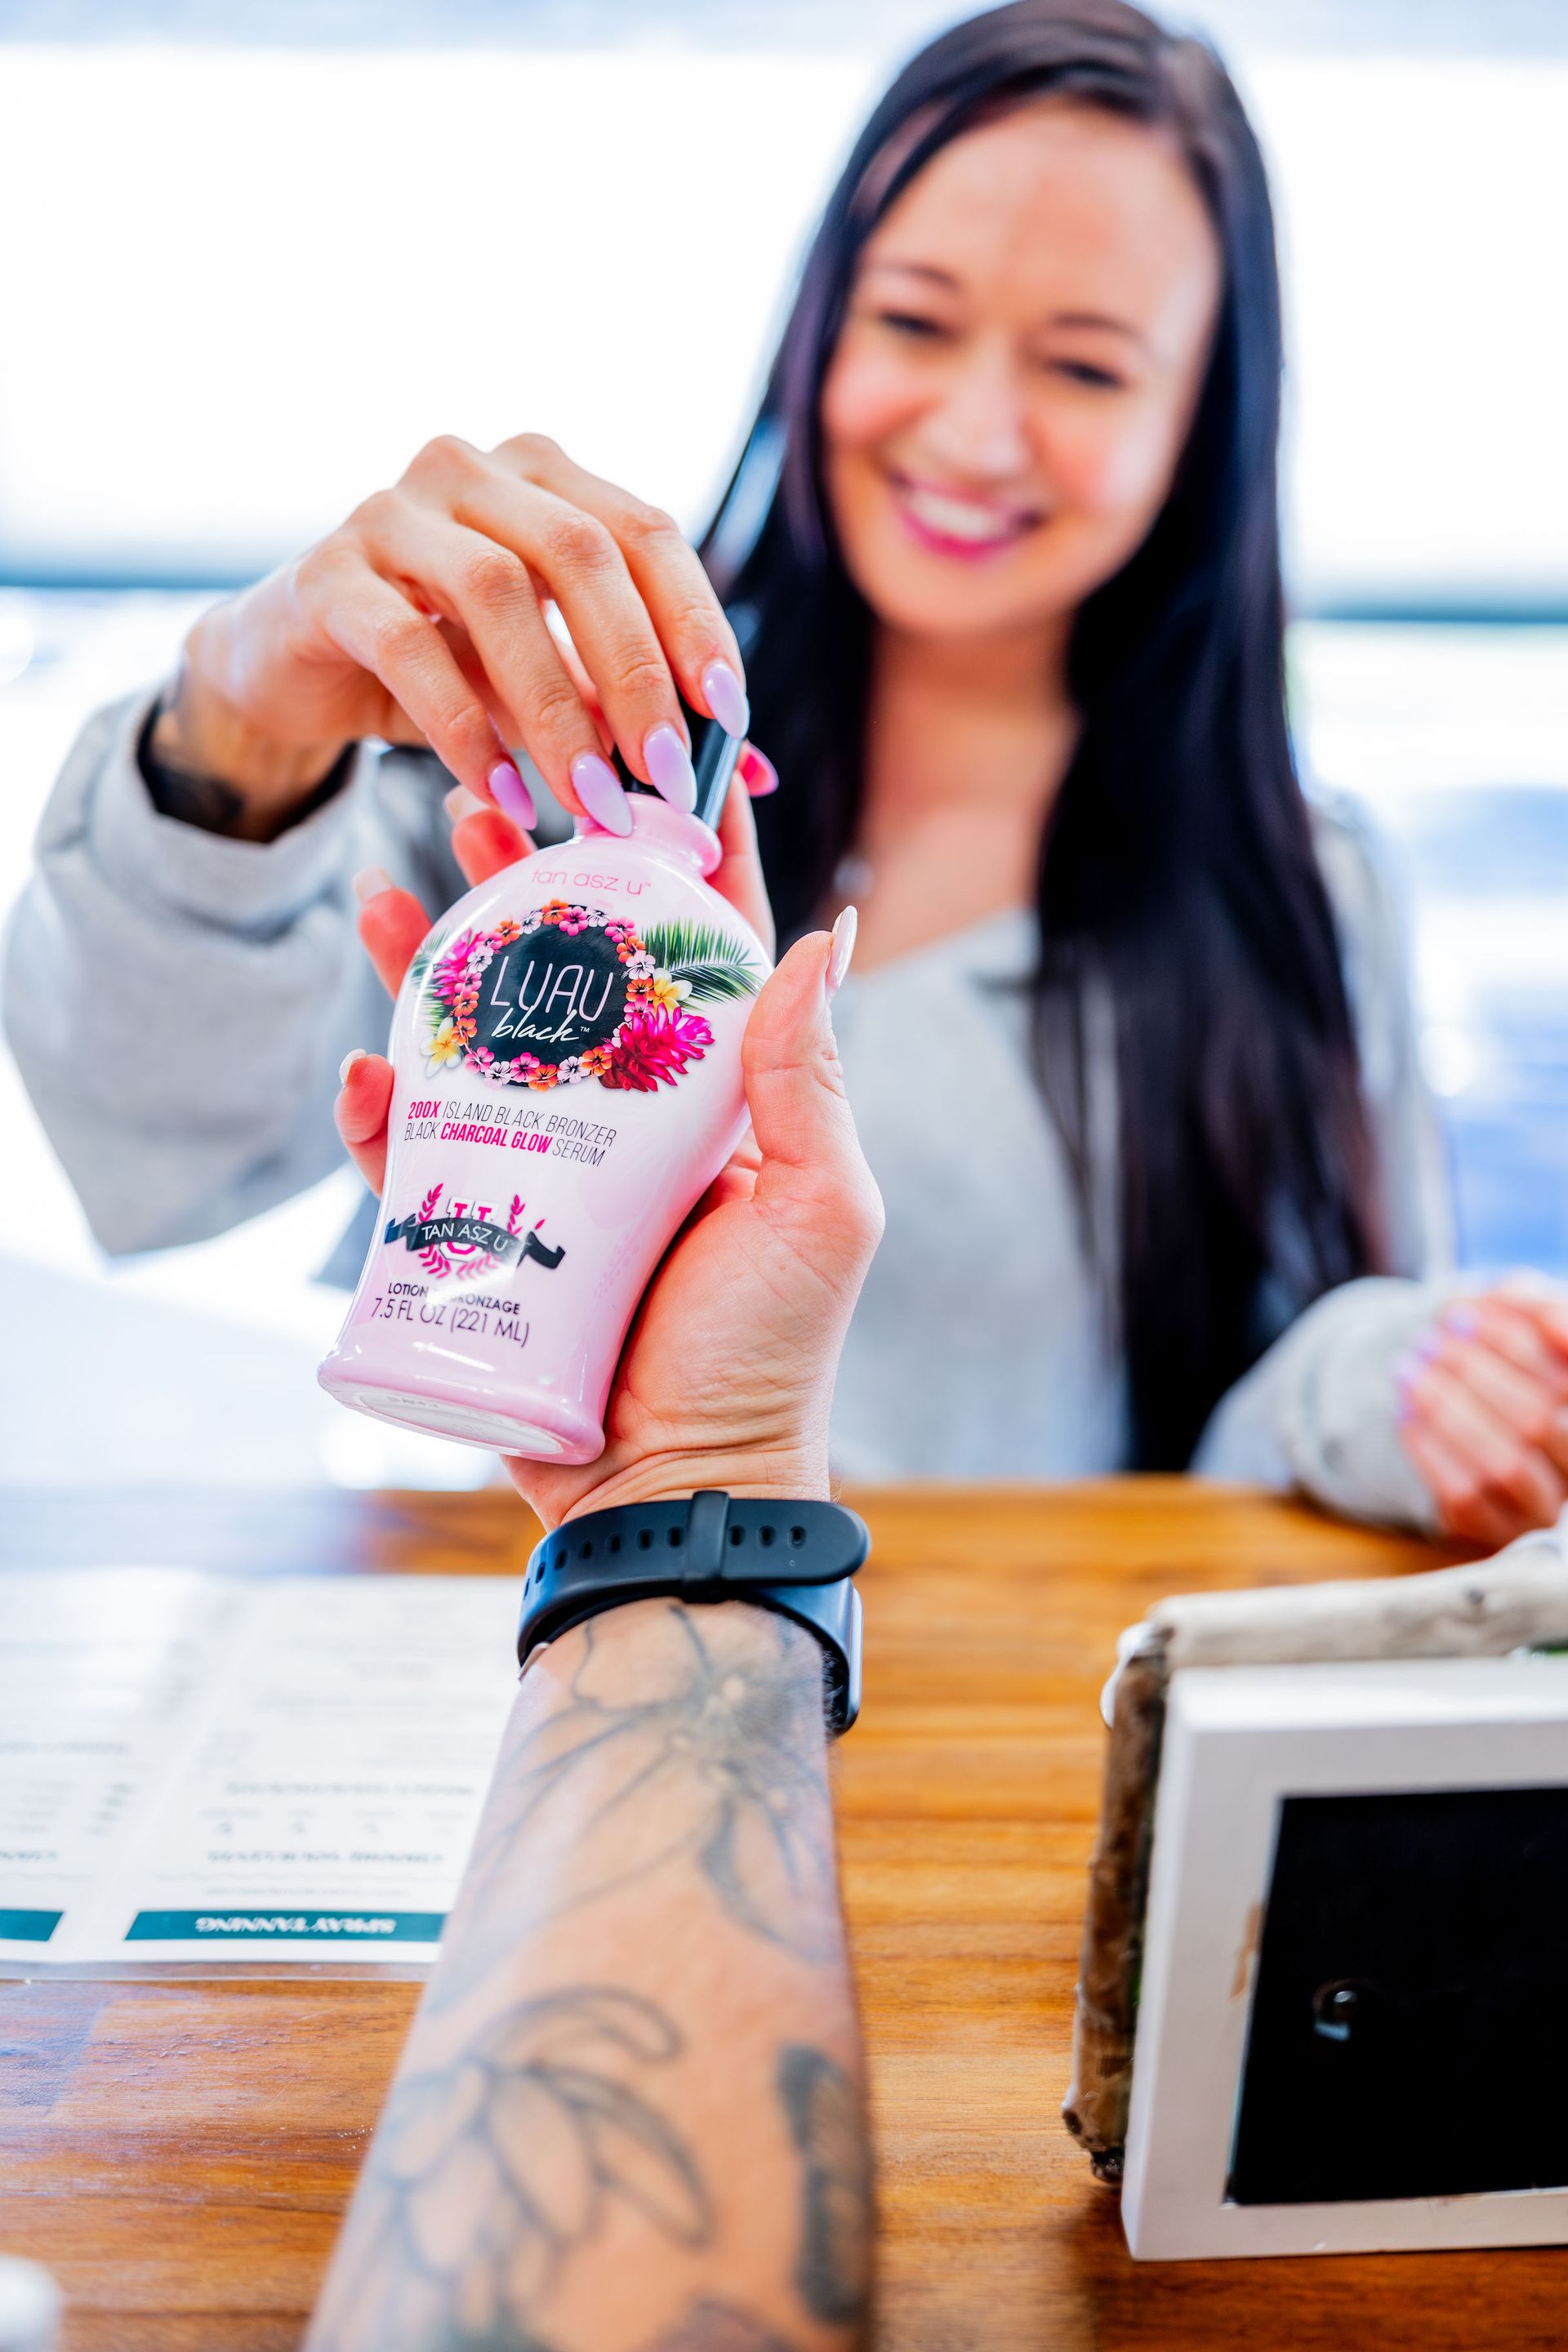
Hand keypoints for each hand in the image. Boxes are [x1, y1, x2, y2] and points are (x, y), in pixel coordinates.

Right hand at [162, 433, 759, 837]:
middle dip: (635, 674)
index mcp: (545, 477)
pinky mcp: (327, 575)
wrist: (296, 665)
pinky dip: (467, 730)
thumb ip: (637, 709)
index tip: (730, 718)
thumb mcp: (552, 682)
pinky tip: (502, 796)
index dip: (694, 622)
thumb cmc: (445, 664)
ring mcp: (391, 511)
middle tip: (666, 779)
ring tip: (591, 803)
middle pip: (580, 553)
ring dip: (557, 711)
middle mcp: (472, 469)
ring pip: (497, 594)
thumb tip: (752, 772)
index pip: (646, 532)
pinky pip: (410, 648)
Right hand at [338, 785, 874, 1526]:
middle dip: (522, 891)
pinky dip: (381, 1115)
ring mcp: (554, 1175)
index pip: (695, 960)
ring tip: (382, 898)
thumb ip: (810, 1077)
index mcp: (722, 1105)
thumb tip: (831, 925)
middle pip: (569, 978)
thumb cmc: (767, 1354)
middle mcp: (635, 1124)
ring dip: (428, 969)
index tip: (630, 774)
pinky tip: (364, 1071)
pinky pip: (416, 1161)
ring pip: (480, 1046)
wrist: (676, 1489)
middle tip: (474, 810)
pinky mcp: (484, 1237)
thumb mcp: (819, 1208)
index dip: (664, 871)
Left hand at [1397, 1290, 1567, 1546]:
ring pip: (1503, 1462)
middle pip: (1535, 1417)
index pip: (1562, 1377)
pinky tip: (1406, 1415)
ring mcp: (1545, 1507)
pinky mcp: (1501, 1533)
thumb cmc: (1501, 1368)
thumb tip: (1512, 1295)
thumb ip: (1525, 1304)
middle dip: (1472, 1374)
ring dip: (1447, 1411)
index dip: (1512, 1342)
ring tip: (1407, 1371)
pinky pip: (1464, 1496)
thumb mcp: (1516, 1327)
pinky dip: (1429, 1450)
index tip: (1457, 1313)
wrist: (1465, 1431)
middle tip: (1425, 1341)